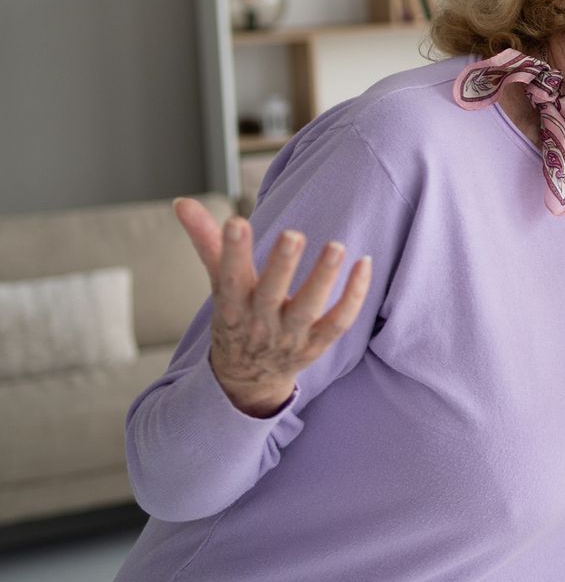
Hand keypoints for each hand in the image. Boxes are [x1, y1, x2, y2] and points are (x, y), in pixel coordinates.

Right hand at [173, 197, 370, 417]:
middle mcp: (260, 322)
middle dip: (281, 266)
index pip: (229, 278)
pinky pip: (338, 322)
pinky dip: (353, 296)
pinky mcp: (317, 344)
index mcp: (232, 305)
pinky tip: (364, 264)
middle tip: (293, 234)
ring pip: (307, 309)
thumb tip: (182, 202)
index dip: (231, 251)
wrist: (247, 379)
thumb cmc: (236, 317)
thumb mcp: (219, 284)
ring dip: (322, 278)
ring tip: (336, 246)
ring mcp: (290, 336)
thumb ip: (207, 241)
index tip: (236, 221)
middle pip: (270, 294)